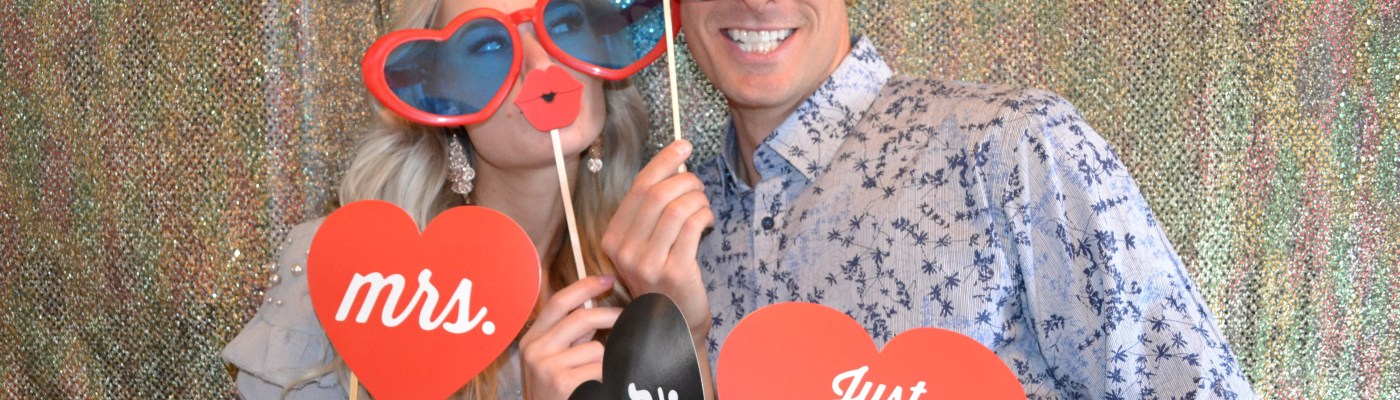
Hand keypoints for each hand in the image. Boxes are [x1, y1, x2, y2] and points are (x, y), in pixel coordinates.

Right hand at [520, 276, 621, 399]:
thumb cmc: (554, 396)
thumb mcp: (552, 363)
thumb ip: (569, 339)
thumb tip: (596, 309)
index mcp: (532, 340)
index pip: (560, 302)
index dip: (585, 286)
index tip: (608, 279)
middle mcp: (534, 350)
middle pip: (582, 318)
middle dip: (611, 316)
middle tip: (628, 319)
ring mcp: (546, 366)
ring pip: (596, 348)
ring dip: (606, 361)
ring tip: (598, 377)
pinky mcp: (561, 382)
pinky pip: (600, 368)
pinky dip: (607, 376)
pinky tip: (597, 387)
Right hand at [602, 140, 713, 335]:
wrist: (672, 326)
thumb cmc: (663, 279)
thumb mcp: (646, 245)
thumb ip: (652, 212)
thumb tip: (674, 166)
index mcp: (612, 238)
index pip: (637, 188)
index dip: (663, 161)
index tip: (683, 145)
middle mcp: (623, 250)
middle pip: (657, 193)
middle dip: (685, 179)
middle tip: (698, 184)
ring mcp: (646, 262)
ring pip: (676, 207)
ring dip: (697, 197)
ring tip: (703, 205)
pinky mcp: (673, 271)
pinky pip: (692, 225)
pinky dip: (704, 214)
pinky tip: (707, 220)